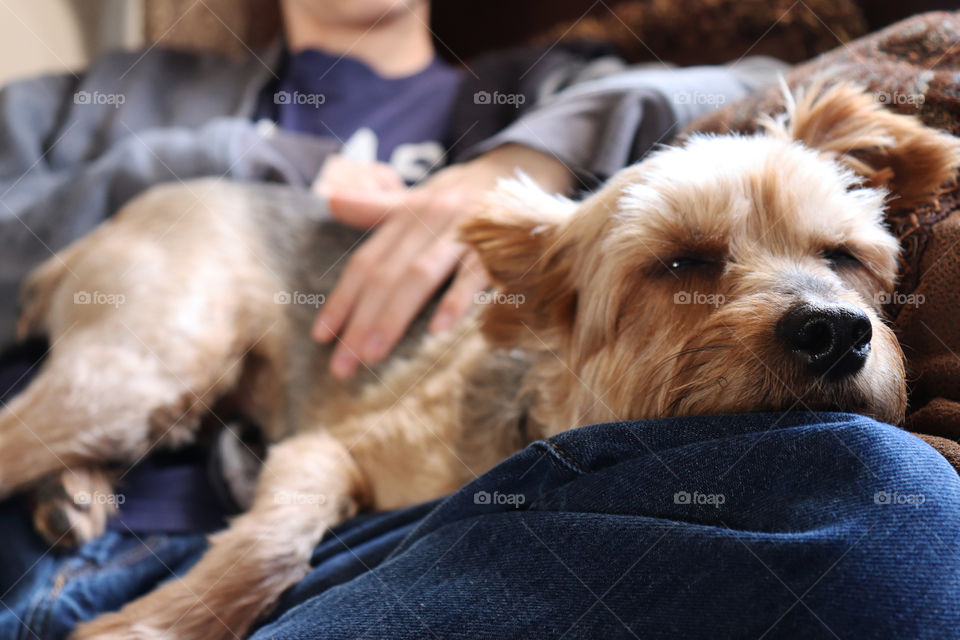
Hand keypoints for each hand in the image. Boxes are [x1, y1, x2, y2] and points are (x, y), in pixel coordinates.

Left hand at [313, 144, 574, 378]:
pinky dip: (456, 299)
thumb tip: (330, 201)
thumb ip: (377, 205)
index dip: (342, 299)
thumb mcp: (420, 195)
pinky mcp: (498, 243)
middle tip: (341, 366)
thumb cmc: (464, 193)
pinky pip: (475, 273)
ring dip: (393, 316)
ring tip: (371, 355)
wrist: (523, 165)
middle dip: (359, 321)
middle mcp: (429, 221)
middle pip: (386, 274)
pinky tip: (439, 329)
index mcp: (407, 215)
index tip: (321, 337)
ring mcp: (463, 231)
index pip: (366, 261)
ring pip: (419, 275)